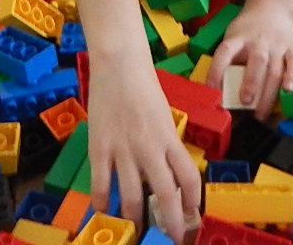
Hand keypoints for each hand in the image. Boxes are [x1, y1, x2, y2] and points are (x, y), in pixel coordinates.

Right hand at [86, 63, 200, 243]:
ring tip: (136, 230)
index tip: (191, 216)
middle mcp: (151, 148)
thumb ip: (166, 144)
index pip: (189, 179)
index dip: (192, 203)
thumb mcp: (164, 116)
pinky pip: (101, 183)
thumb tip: (167, 172)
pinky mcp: (100, 147)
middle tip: (171, 238)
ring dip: (136, 219)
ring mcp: (124, 149)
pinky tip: (103, 210)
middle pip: (166, 195)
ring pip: (132, 197)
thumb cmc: (144, 86)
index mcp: (170, 138)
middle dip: (170, 223)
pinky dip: (102, 202)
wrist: (119, 64)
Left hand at [207, 4, 292, 119]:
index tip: (212, 89)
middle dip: (251, 82)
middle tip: (245, 101)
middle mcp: (259, 40)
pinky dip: (292, 77)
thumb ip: (229, 59)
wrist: (272, 7)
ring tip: (261, 114)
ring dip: (269, 92)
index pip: (225, 52)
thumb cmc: (248, 29)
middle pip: (257, 61)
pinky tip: (288, 90)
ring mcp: (277, 44)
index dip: (216, 70)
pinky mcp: (292, 48)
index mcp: (238, 37)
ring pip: (275, 69)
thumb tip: (220, 90)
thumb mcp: (233, 36)